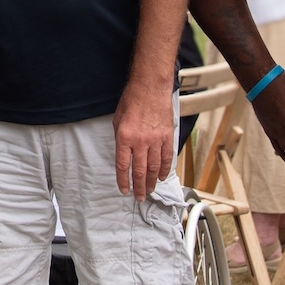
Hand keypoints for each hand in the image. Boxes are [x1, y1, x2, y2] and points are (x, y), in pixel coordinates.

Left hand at [112, 78, 177, 198]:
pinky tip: (161, 177)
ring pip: (154, 168)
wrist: (150, 87)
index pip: (123, 166)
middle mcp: (140, 142)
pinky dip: (164, 169)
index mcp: (124, 138)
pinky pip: (167, 158)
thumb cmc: (132, 101)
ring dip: (151, 182)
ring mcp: (156, 140)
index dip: (123, 181)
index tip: (124, 191)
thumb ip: (120, 139)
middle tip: (139, 197)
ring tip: (149, 191)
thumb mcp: (117, 120)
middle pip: (139, 171)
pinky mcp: (167, 137)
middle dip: (139, 187)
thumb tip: (123, 155)